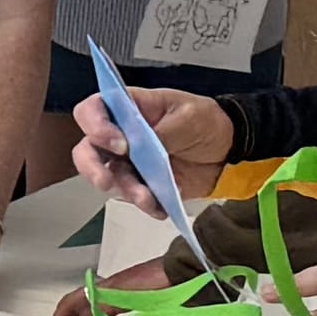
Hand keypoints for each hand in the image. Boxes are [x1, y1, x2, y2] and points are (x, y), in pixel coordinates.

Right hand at [70, 77, 231, 205]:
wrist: (229, 152)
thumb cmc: (206, 122)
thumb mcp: (188, 116)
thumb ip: (160, 130)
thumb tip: (137, 143)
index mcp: (129, 108)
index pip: (93, 110)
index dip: (95, 126)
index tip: (119, 144)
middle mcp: (121, 135)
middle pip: (87, 149)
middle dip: (91, 167)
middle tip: (106, 181)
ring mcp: (130, 162)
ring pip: (109, 178)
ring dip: (126, 190)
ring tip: (148, 197)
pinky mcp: (143, 184)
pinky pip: (133, 197)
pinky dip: (145, 205)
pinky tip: (161, 207)